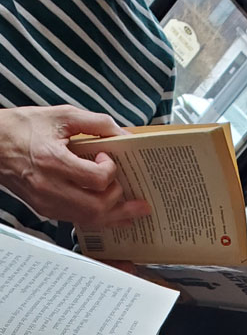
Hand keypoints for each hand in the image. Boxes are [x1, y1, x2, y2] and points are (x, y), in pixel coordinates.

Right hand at [0, 105, 150, 228]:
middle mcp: (50, 187)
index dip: (109, 171)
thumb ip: (96, 123)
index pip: (96, 179)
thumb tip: (123, 133)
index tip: (106, 158)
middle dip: (120, 203)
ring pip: (89, 220)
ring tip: (132, 212)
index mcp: (53, 160)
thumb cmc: (23, 127)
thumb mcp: (61, 115)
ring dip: (113, 216)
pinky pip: (77, 220)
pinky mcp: (46, 210)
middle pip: (96, 208)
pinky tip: (110, 213)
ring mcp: (47, 202)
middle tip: (134, 197)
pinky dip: (97, 217)